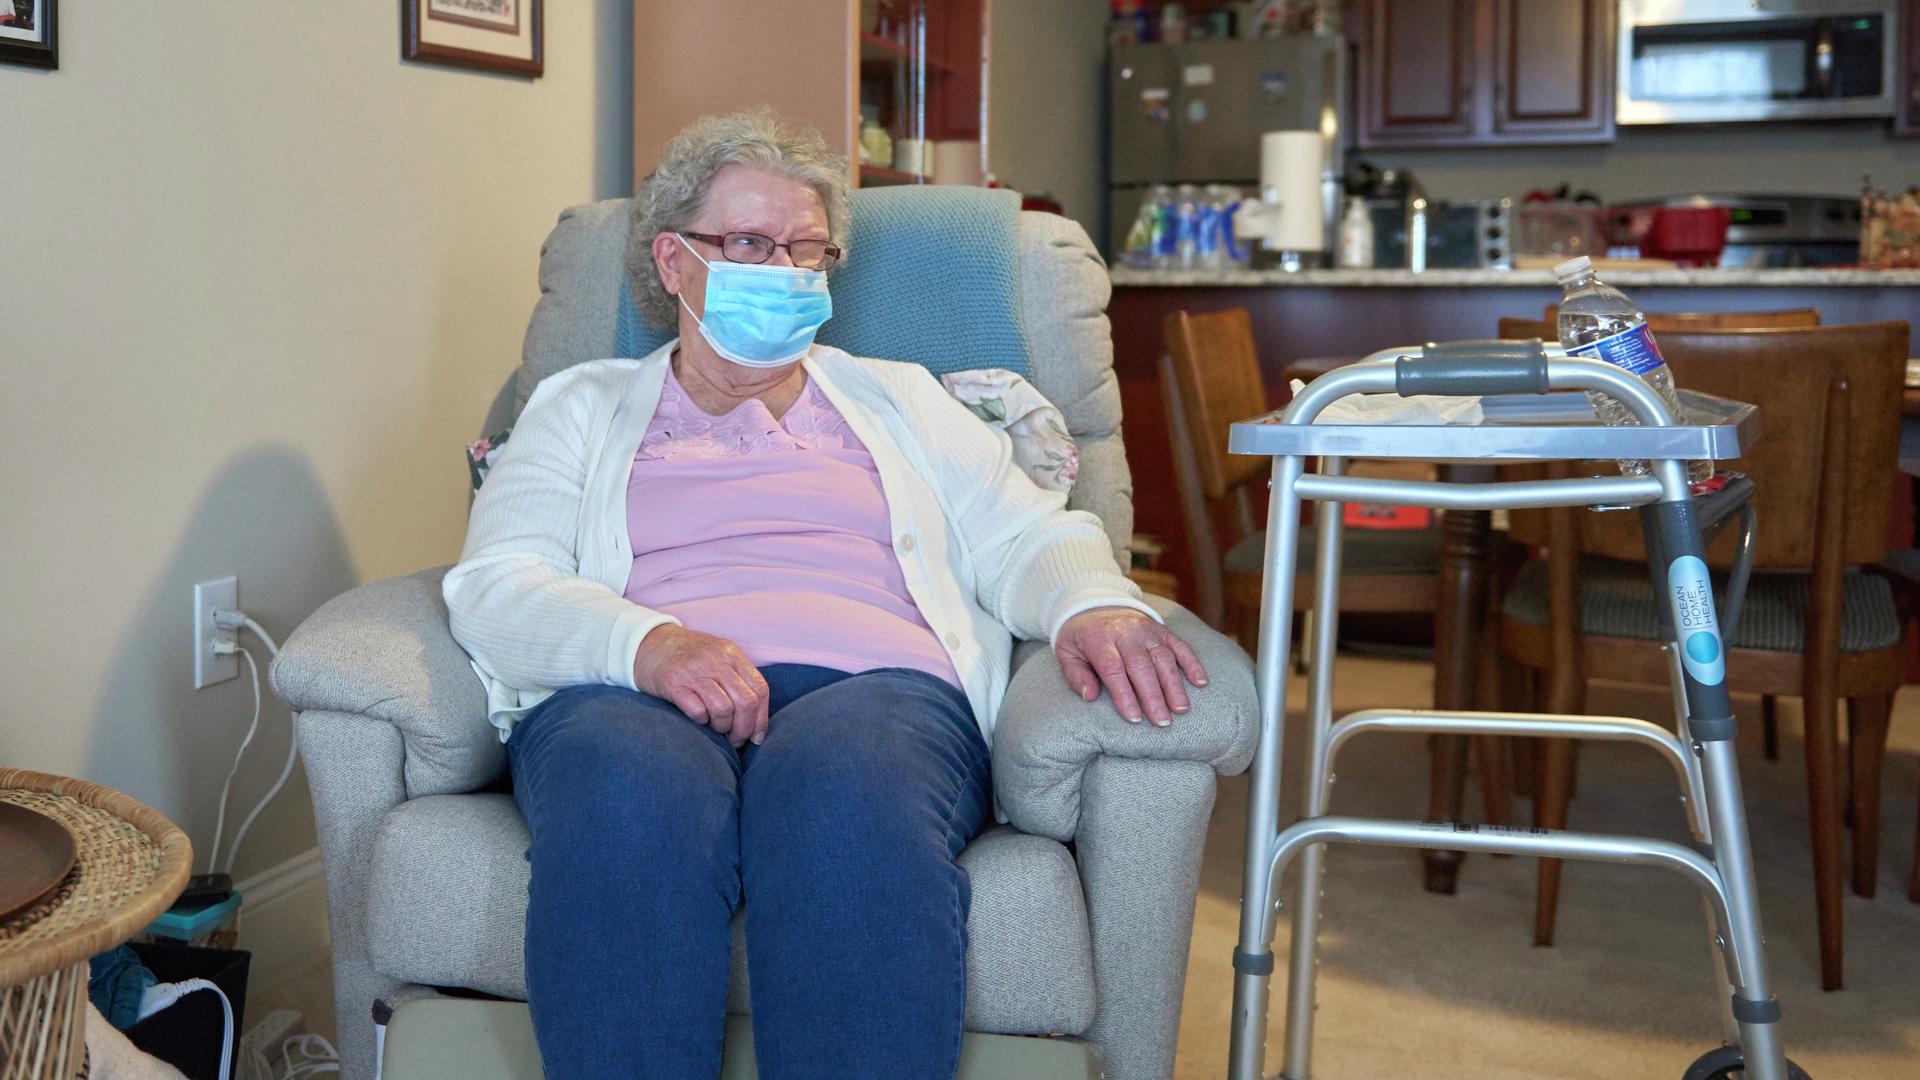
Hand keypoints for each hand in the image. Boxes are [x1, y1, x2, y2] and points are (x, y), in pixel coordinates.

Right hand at [632, 625, 769, 746]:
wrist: (646, 643)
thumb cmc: (686, 656)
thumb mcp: (716, 656)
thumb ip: (737, 678)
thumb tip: (756, 719)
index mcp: (730, 653)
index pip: (760, 688)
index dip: (761, 718)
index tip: (757, 736)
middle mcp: (715, 660)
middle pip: (746, 702)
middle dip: (745, 728)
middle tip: (736, 740)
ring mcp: (694, 671)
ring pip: (724, 709)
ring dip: (723, 727)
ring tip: (717, 729)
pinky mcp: (673, 683)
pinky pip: (698, 711)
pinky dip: (702, 721)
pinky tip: (699, 719)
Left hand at [1055, 607, 1207, 726]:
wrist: (1095, 602)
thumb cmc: (1081, 636)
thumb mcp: (1066, 652)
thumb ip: (1075, 675)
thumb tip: (1090, 696)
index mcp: (1098, 638)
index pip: (1112, 668)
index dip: (1124, 694)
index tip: (1133, 718)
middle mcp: (1125, 631)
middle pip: (1141, 665)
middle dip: (1153, 695)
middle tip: (1162, 722)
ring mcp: (1147, 629)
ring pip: (1163, 657)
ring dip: (1174, 684)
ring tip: (1181, 709)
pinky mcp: (1162, 629)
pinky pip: (1180, 645)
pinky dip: (1192, 663)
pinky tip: (1200, 682)